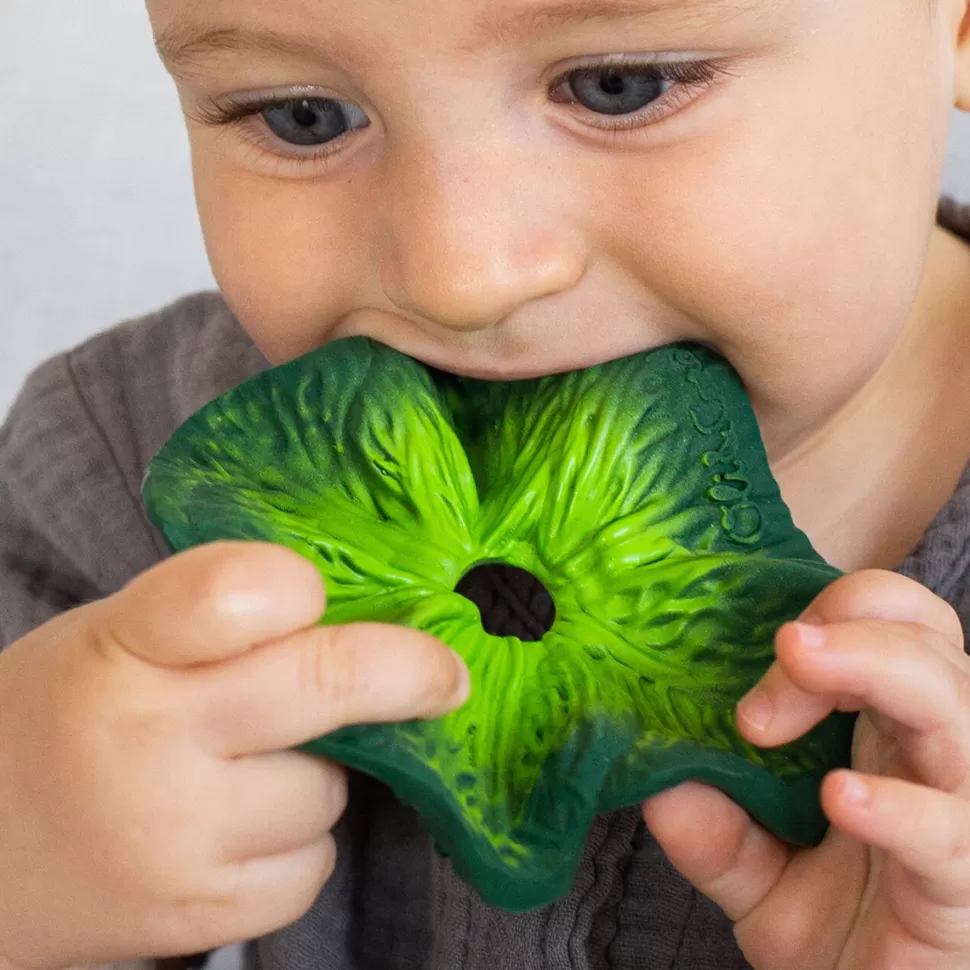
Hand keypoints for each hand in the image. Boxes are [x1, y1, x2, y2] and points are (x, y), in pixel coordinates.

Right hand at [0, 541, 468, 969]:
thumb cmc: (63, 720)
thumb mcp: (113, 637)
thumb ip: (220, 618)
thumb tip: (353, 612)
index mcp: (122, 649)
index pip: (238, 593)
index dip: (301, 586)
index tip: (339, 598)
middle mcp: (151, 743)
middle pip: (327, 682)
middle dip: (408, 672)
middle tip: (446, 676)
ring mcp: (179, 837)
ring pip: (328, 788)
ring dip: (318, 772)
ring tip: (246, 769)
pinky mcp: (199, 913)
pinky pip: (311, 865)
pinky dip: (296, 843)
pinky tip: (238, 828)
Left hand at [643, 569, 969, 969]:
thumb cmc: (835, 932)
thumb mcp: (748, 869)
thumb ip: (707, 826)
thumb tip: (655, 781)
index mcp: (882, 728)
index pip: (882, 619)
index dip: (823, 616)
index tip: (750, 663)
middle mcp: (929, 753)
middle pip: (925, 638)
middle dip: (849, 626)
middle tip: (782, 649)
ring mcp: (958, 811)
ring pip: (955, 706)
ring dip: (877, 667)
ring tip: (801, 660)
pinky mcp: (964, 882)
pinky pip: (948, 832)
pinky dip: (898, 805)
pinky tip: (840, 796)